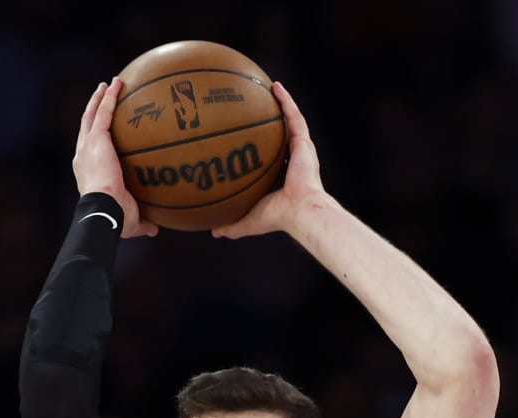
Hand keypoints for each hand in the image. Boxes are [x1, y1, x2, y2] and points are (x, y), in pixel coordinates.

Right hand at [72, 79, 157, 237]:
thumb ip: (142, 222)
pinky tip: (117, 83)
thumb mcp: (131, 221)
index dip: (95, 139)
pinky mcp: (96, 138)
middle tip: (102, 97)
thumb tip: (154, 229)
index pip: (90, 151)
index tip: (103, 132)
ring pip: (92, 115)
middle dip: (94, 110)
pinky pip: (103, 112)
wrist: (105, 209)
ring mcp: (88, 145)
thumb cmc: (115, 218)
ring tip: (109, 84)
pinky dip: (109, 97)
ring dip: (100, 98)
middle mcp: (83, 156)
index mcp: (87, 172)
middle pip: (86, 127)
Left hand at [212, 82, 331, 240]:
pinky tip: (275, 86)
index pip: (270, 157)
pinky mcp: (304, 143)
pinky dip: (286, 101)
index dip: (260, 146)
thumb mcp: (248, 220)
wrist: (299, 212)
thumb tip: (213, 231)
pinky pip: (294, 116)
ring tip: (267, 87)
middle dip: (269, 120)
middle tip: (254, 106)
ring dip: (280, 103)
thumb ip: (232, 224)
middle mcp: (292, 160)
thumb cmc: (278, 218)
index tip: (246, 136)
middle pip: (279, 135)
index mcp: (281, 176)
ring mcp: (300, 150)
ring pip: (289, 121)